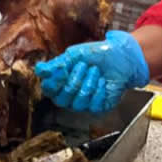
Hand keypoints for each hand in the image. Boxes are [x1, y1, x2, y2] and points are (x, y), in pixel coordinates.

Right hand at [34, 31, 148, 112]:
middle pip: (62, 99)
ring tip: (97, 71)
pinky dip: (99, 90)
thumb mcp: (75, 55)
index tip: (63, 69)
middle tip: (85, 66)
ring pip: (78, 103)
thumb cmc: (98, 54)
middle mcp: (70, 95)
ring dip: (88, 83)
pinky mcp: (98, 107)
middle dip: (75, 80)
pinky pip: (93, 105)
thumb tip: (38, 70)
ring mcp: (84, 103)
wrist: (123, 57)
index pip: (49, 90)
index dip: (55, 81)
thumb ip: (56, 65)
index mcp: (62, 82)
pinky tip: (104, 81)